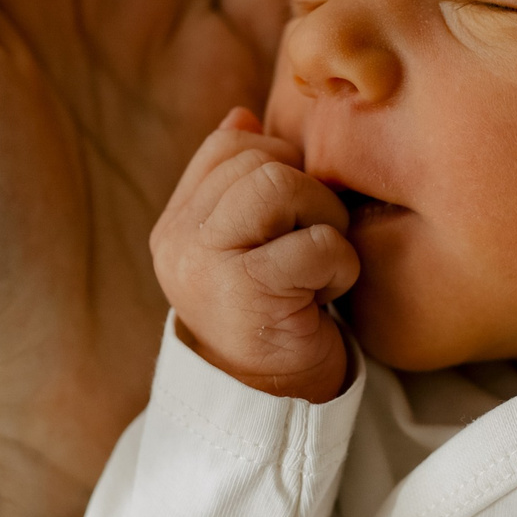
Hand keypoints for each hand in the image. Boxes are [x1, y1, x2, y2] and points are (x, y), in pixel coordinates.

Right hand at [153, 109, 357, 400]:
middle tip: (313, 244)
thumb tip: (242, 113)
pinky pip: (317, 243)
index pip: (231, 144)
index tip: (294, 217)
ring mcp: (207, 266)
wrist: (274, 403)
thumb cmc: (273, 317)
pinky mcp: (249, 294)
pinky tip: (325, 295)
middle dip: (309, 194)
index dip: (282, 164)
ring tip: (320, 264)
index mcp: (177, 224)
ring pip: (283, 185)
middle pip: (262, 159)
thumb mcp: (247, 247)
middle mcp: (180, 240)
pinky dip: (339, 265)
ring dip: (324, 222)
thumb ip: (238, 185)